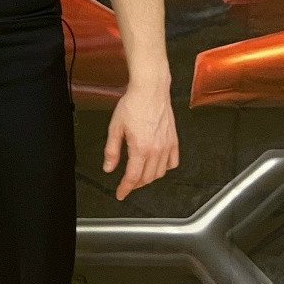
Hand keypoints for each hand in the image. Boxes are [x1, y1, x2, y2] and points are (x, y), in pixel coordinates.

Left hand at [103, 81, 178, 201]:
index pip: (133, 177)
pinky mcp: (174, 140)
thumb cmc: (133, 104)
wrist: (150, 89)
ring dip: (149, 178)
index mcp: (140, 148)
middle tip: (127, 184)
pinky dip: (165, 168)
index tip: (120, 194)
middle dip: (135, 184)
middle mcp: (156, 149)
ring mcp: (167, 145)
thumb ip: (112, 151)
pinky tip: (157, 165)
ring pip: (160, 173)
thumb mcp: (115, 128)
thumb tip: (109, 167)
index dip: (125, 189)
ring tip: (139, 176)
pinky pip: (172, 162)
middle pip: (147, 178)